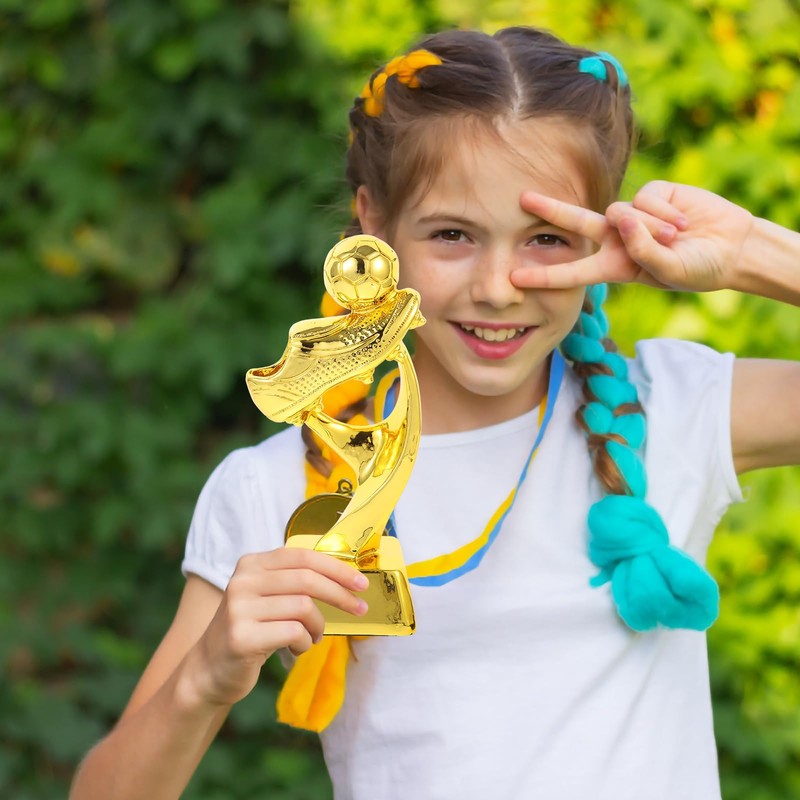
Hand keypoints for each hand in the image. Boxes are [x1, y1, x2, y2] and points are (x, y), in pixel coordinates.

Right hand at [185, 548, 367, 707]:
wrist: (209, 670)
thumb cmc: (251, 629)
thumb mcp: (267, 596)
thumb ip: (295, 581)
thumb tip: (346, 575)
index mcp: (252, 564)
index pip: (302, 556)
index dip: (336, 568)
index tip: (360, 583)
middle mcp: (243, 581)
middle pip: (307, 580)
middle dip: (340, 595)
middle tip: (359, 609)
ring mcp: (239, 609)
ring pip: (304, 608)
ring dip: (318, 626)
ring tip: (314, 636)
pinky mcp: (242, 637)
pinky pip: (294, 633)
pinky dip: (305, 643)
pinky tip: (296, 648)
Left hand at [512, 181, 754, 291]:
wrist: (732, 247)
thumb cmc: (698, 268)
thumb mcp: (670, 270)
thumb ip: (644, 250)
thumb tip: (621, 217)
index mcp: (614, 266)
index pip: (573, 272)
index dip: (545, 276)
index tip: (515, 279)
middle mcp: (618, 238)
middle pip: (577, 223)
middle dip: (551, 209)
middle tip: (522, 199)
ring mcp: (634, 215)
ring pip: (623, 213)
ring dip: (651, 229)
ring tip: (678, 239)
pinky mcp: (653, 193)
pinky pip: (646, 200)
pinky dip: (665, 214)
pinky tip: (685, 223)